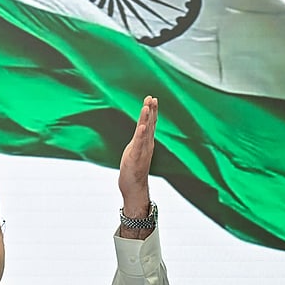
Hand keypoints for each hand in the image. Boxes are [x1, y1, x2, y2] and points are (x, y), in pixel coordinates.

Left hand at [118, 95, 157, 215]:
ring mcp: (142, 151)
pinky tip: (143, 126)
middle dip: (151, 111)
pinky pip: (139, 145)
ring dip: (146, 119)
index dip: (151, 111)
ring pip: (145, 132)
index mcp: (146, 142)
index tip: (152, 98)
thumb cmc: (133, 169)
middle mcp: (147, 145)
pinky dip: (141, 135)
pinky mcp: (136, 158)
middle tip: (152, 97)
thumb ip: (139, 140)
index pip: (150, 123)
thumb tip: (140, 129)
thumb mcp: (135, 150)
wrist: (134, 187)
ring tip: (147, 107)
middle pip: (150, 125)